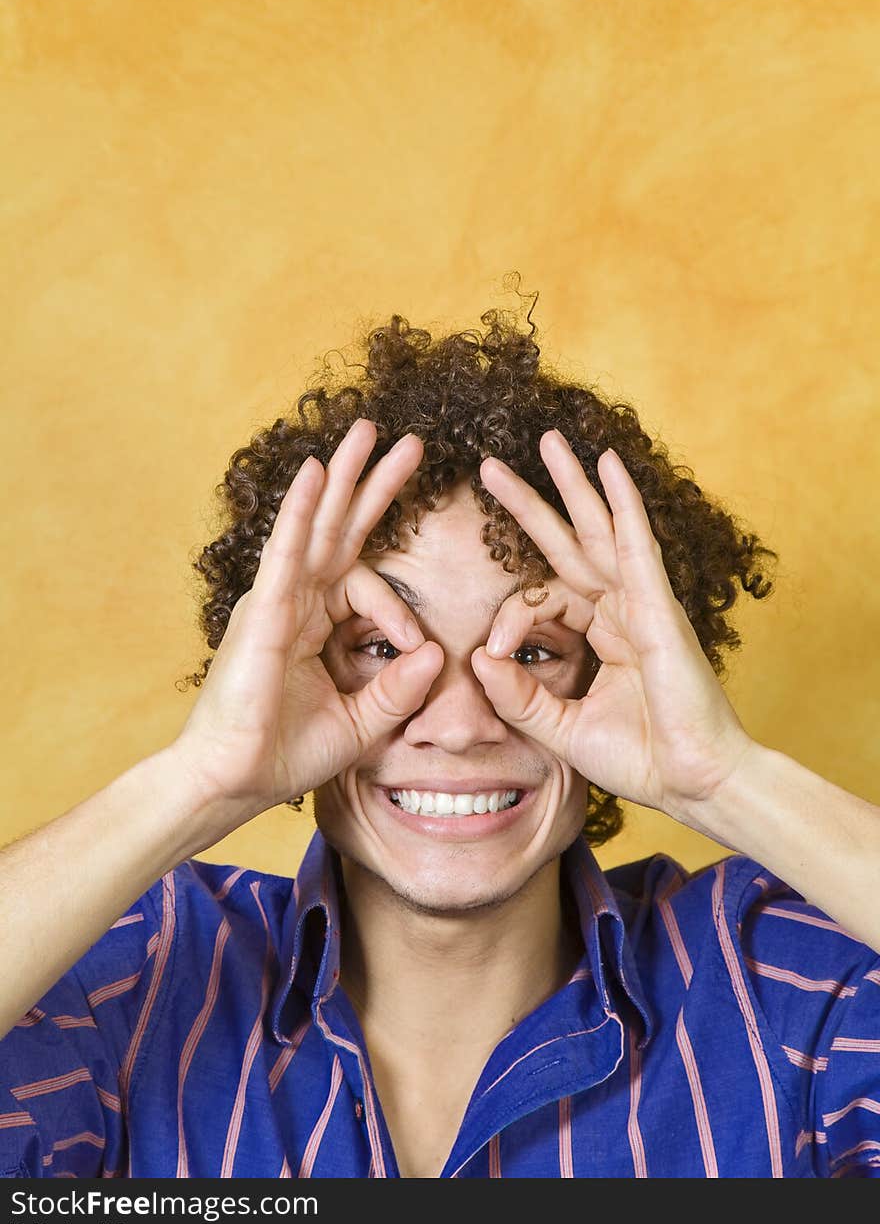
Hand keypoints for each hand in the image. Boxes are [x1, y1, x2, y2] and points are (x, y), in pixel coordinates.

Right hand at [171, 418, 442, 816]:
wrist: (232, 782)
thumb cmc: (283, 754)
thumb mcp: (361, 723)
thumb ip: (398, 689)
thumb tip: (437, 653)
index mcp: (312, 623)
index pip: (365, 586)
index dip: (399, 611)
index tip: (420, 647)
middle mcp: (293, 601)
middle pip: (341, 529)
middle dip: (373, 485)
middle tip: (407, 442)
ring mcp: (275, 600)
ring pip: (316, 524)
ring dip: (344, 476)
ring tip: (370, 430)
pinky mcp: (264, 611)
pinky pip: (288, 549)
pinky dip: (302, 509)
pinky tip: (319, 471)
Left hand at [471, 430, 755, 818]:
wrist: (693, 783)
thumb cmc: (641, 758)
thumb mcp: (561, 728)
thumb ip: (519, 696)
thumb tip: (478, 659)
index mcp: (602, 633)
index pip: (543, 597)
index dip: (510, 616)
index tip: (490, 652)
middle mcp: (622, 609)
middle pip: (568, 540)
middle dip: (532, 500)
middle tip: (490, 465)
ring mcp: (642, 603)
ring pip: (600, 529)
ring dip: (574, 483)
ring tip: (549, 440)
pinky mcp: (657, 607)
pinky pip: (635, 544)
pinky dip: (622, 502)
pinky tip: (606, 465)